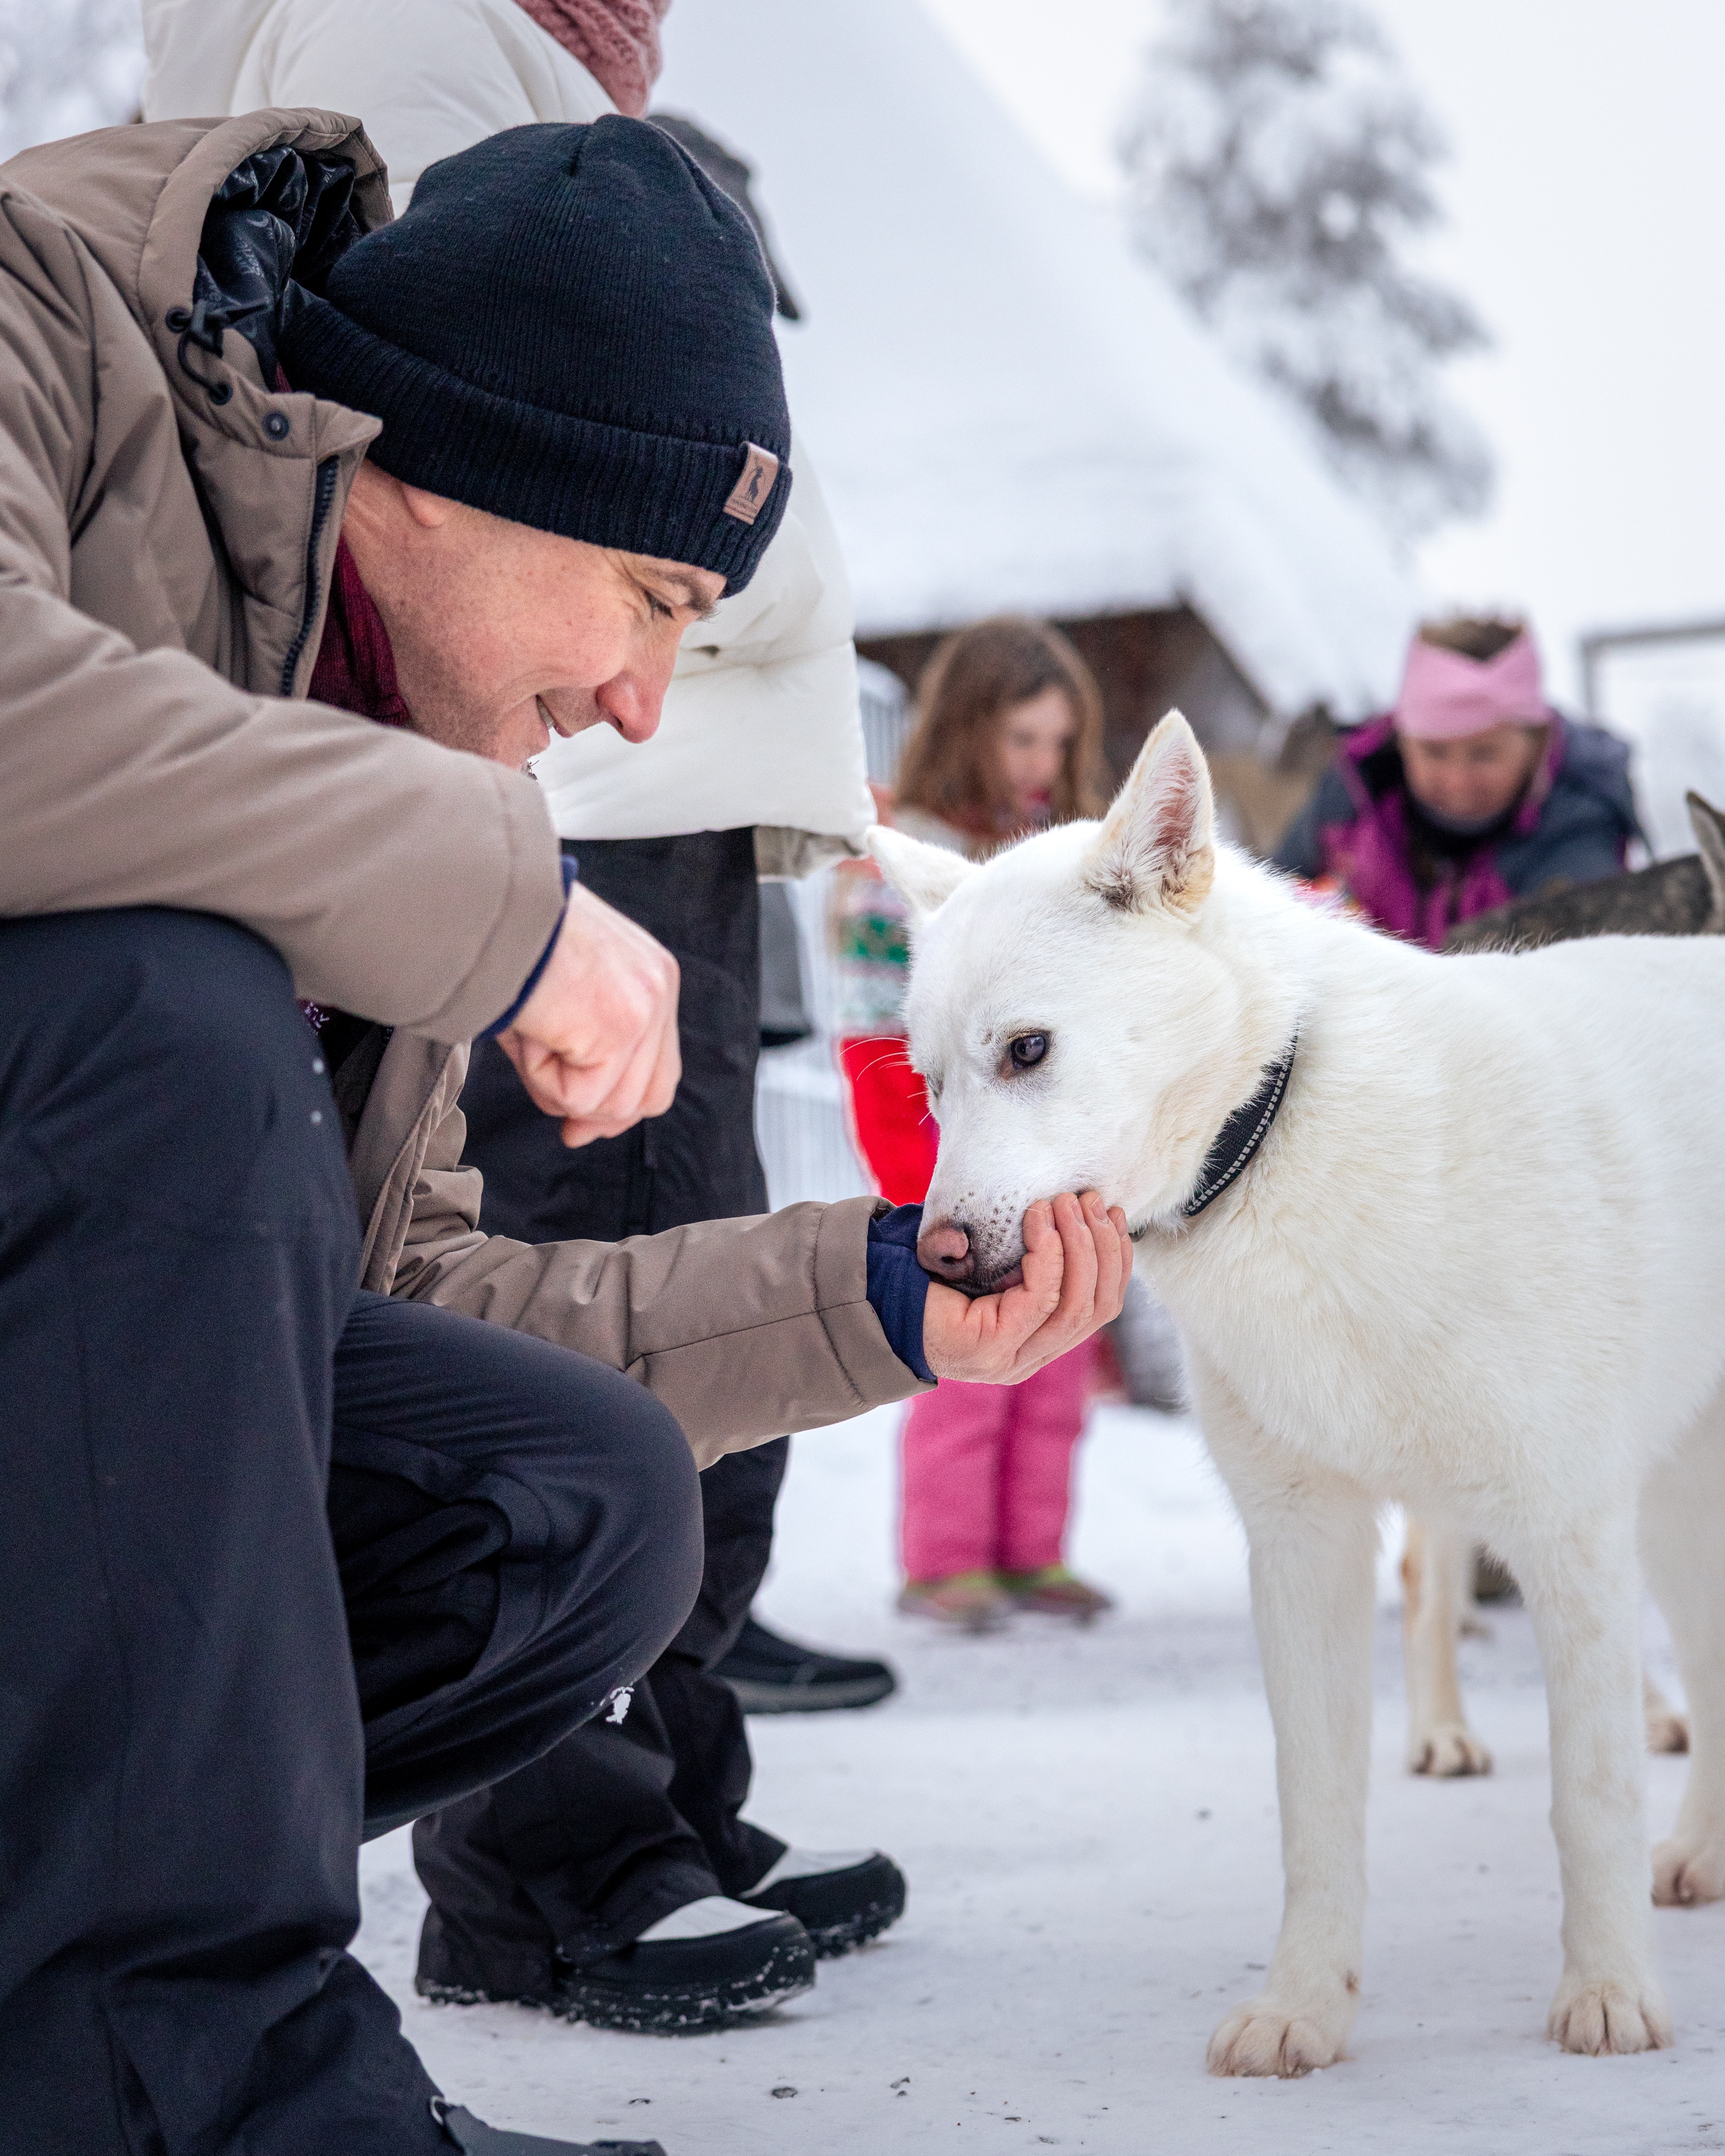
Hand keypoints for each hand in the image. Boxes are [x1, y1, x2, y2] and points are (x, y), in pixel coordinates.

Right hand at [497, 881, 679, 1145]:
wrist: (489, 907)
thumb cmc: (510, 940)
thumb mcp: (564, 996)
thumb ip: (586, 1055)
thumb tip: (580, 1126)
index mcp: (650, 974)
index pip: (658, 1068)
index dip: (619, 1106)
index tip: (582, 1123)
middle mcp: (659, 987)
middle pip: (650, 1095)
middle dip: (601, 1118)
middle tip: (568, 1128)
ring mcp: (645, 1007)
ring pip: (612, 1103)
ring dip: (559, 1090)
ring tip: (533, 1041)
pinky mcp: (618, 1028)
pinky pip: (581, 1096)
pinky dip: (543, 1080)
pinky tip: (531, 1035)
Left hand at [922, 1191, 1131, 1383]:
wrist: (873, 1296)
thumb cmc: (930, 1274)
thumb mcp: (994, 1265)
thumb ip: (1033, 1260)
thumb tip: (1071, 1215)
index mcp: (1038, 1342)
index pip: (1100, 1308)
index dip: (1116, 1261)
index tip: (1113, 1215)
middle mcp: (1031, 1357)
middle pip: (1097, 1308)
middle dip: (1103, 1248)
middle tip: (1090, 1200)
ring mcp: (1012, 1359)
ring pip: (1076, 1305)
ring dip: (1080, 1245)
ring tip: (1066, 1203)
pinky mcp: (991, 1348)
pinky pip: (1039, 1298)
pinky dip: (1049, 1254)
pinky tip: (1038, 1219)